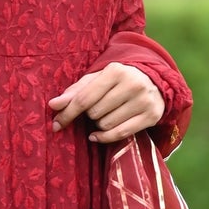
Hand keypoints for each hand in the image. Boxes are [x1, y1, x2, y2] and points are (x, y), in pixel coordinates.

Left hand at [47, 63, 164, 143]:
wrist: (154, 82)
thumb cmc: (117, 81)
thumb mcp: (97, 79)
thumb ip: (75, 91)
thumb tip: (54, 105)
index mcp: (116, 71)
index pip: (84, 98)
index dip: (67, 113)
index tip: (56, 124)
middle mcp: (132, 84)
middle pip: (94, 113)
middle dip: (90, 114)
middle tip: (97, 108)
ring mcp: (143, 101)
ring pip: (106, 125)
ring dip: (99, 124)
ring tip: (106, 115)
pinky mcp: (152, 116)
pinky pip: (120, 134)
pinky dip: (104, 137)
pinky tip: (98, 134)